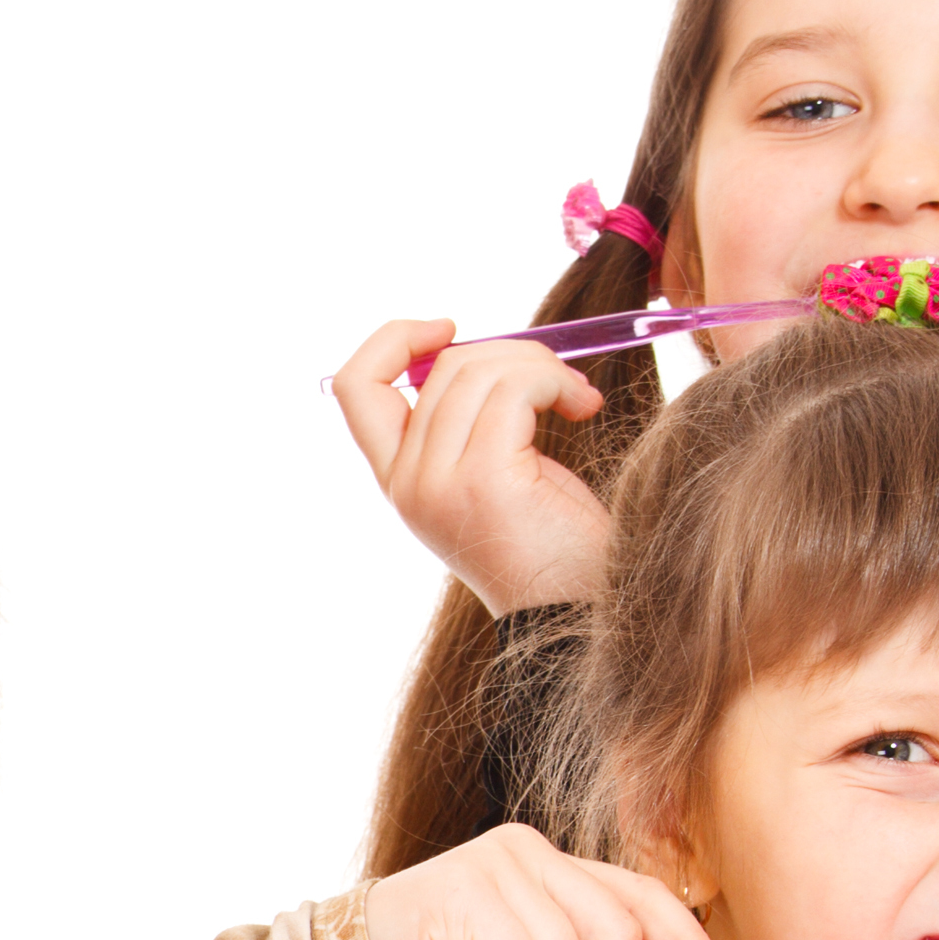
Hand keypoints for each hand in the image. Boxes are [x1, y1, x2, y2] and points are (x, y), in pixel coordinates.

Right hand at [329, 321, 615, 616]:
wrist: (580, 610)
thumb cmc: (552, 542)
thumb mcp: (493, 470)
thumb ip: (468, 417)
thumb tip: (480, 346)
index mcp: (400, 480)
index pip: (356, 385)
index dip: (395, 339)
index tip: (450, 329)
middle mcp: (407, 483)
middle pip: (442, 366)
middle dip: (510, 352)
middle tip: (559, 381)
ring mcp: (439, 484)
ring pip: (480, 369)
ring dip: (540, 366)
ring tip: (575, 397)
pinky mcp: (484, 479)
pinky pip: (515, 387)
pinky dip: (555, 381)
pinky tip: (582, 407)